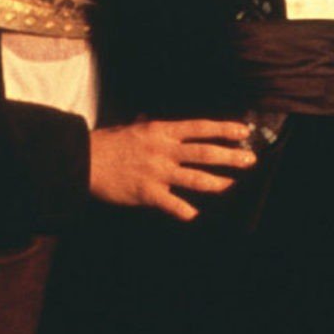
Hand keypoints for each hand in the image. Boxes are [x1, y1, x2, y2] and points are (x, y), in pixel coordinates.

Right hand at [88, 119, 253, 221]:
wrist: (84, 160)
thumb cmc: (106, 143)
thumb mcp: (131, 128)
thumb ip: (146, 126)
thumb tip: (149, 118)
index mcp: (161, 131)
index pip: (200, 128)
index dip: (224, 129)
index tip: (243, 131)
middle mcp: (163, 150)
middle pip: (205, 152)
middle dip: (230, 157)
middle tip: (249, 160)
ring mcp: (157, 172)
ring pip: (195, 178)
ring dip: (217, 183)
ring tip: (231, 185)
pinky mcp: (148, 192)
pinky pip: (172, 204)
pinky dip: (185, 210)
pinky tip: (195, 215)